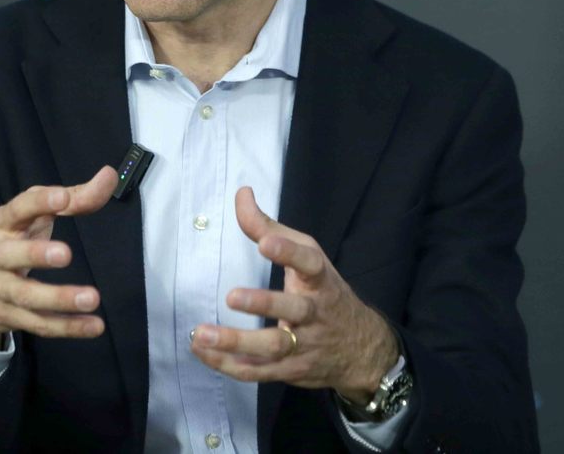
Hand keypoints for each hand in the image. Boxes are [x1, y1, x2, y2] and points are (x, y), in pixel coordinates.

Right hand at [0, 166, 118, 349]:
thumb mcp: (34, 216)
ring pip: (26, 296)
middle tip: (66, 254)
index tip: (63, 198)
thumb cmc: (12, 239)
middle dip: (36, 254)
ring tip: (91, 297)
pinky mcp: (10, 316)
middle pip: (10, 255)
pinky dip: (68, 327)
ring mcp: (0, 288)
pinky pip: (39, 324)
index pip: (19, 208)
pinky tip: (94, 326)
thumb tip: (109, 176)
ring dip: (59, 299)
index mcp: (4, 223)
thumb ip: (75, 197)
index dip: (39, 203)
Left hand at [190, 187, 397, 403]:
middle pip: (294, 310)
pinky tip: (202, 352)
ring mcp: (305, 345)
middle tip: (233, 296)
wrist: (361, 348)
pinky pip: (259, 371)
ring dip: (236, 342)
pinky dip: (229, 364)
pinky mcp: (291, 370)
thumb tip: (241, 193)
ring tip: (202, 335)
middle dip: (265, 303)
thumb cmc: (323, 292)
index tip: (266, 242)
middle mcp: (315, 313)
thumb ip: (269, 227)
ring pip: (273, 347)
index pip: (310, 263)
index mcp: (321, 280)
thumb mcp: (306, 255)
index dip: (289, 252)